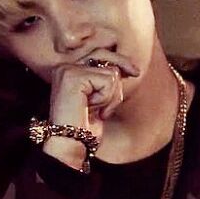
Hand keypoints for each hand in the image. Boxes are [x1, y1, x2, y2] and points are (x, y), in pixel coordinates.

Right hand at [44, 50, 139, 166]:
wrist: (69, 145)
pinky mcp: (74, 77)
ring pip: (110, 72)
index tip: (134, 71)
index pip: (97, 53)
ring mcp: (68, 70)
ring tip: (98, 110)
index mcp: (67, 71)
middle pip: (103, 54)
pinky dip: (107, 99)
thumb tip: (125, 67)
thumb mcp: (98, 99)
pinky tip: (95, 110)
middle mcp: (64, 67)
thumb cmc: (83, 127)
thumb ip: (105, 80)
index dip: (118, 60)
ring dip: (112, 96)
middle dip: (122, 66)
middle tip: (135, 74)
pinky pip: (107, 81)